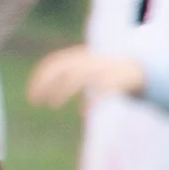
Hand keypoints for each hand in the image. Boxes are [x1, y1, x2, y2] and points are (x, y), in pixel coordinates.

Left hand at [26, 45, 146, 107]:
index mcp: (80, 57)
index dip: (40, 77)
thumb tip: (38, 91)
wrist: (138, 68)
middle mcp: (89, 61)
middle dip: (47, 84)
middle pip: (64, 70)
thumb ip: (65, 76)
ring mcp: (103, 69)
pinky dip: (91, 100)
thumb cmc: (104, 73)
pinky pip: (101, 90)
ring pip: (79, 77)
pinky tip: (83, 112)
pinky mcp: (116, 79)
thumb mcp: (83, 71)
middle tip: (35, 102)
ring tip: (53, 106)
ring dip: (63, 91)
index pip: (54, 63)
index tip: (30, 94)